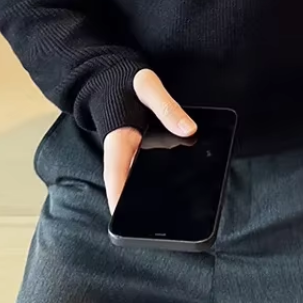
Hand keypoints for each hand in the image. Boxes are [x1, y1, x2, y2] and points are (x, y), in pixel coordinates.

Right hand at [103, 69, 196, 212]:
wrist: (113, 75)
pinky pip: (145, 167)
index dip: (117, 194)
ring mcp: (128, 152)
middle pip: (126, 183)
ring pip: (135, 178)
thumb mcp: (148, 86)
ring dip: (147, 195)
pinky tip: (178, 186)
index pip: (115, 171)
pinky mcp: (137, 149)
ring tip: (171, 214)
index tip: (119, 215)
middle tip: (151, 226)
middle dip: (135, 205)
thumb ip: (167, 107)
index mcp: (118, 137)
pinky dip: (158, 177)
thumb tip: (189, 129)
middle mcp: (121, 150)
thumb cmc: (127, 81)